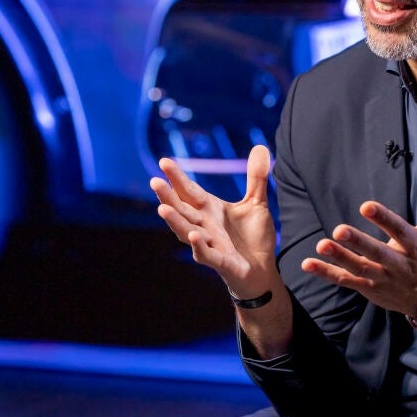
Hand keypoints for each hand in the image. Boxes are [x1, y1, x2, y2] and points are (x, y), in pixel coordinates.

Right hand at [150, 145, 277, 297]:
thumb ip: (256, 177)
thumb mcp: (256, 203)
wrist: (262, 270)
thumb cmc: (253, 237)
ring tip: (162, 209)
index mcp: (210, 210)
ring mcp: (210, 244)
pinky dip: (199, 246)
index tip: (164, 161)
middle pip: (182, 209)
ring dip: (175, 222)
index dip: (177, 178)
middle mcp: (204, 226)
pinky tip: (192, 236)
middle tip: (154, 182)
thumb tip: (260, 146)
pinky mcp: (221, 262)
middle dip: (168, 197)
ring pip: (186, 232)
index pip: (190, 191)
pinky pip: (207, 254)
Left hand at [302, 167, 416, 315]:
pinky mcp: (370, 289)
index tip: (366, 206)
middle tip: (339, 230)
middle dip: (358, 242)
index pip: (399, 230)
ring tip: (321, 246)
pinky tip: (309, 263)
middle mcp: (399, 264)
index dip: (383, 219)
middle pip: (378, 253)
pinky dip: (327, 273)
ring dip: (340, 258)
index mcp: (415, 246)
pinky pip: (346, 281)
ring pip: (360, 269)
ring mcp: (383, 279)